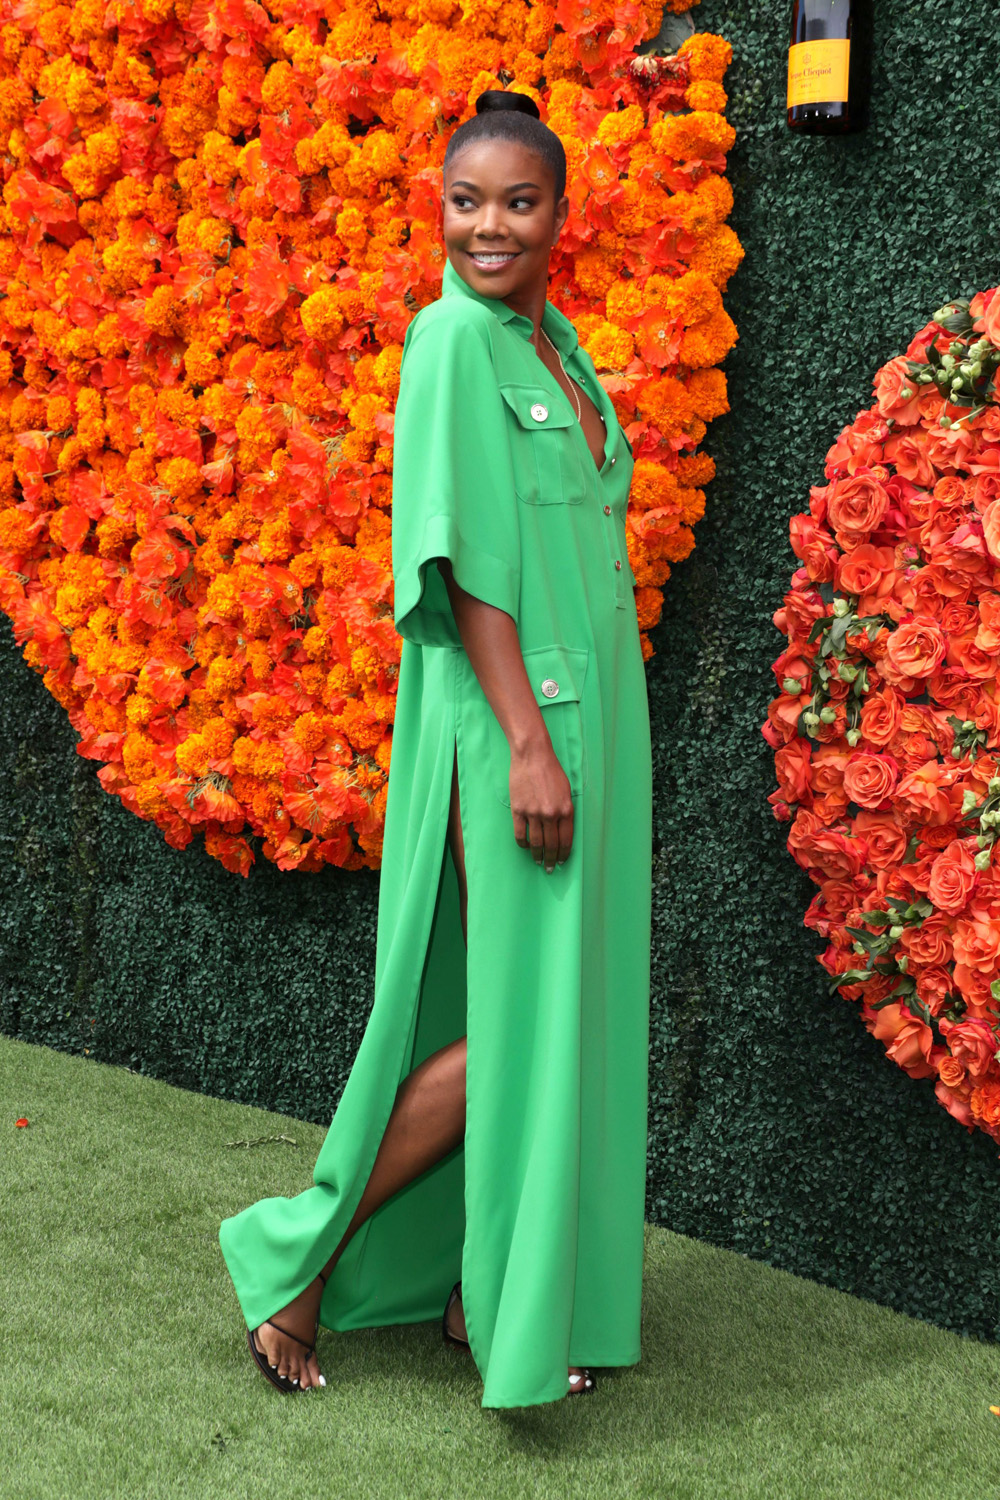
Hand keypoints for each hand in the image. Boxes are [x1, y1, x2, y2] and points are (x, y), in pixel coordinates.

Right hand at [509, 738, 573, 873]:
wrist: (532, 756)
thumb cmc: (551, 771)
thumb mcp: (566, 791)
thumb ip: (565, 810)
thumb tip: (562, 830)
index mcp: (566, 810)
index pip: (566, 840)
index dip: (563, 854)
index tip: (561, 861)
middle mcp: (551, 814)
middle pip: (551, 845)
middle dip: (551, 859)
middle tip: (549, 868)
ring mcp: (533, 813)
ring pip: (536, 843)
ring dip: (537, 855)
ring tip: (537, 861)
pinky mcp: (518, 810)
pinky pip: (520, 834)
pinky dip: (524, 844)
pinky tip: (526, 847)